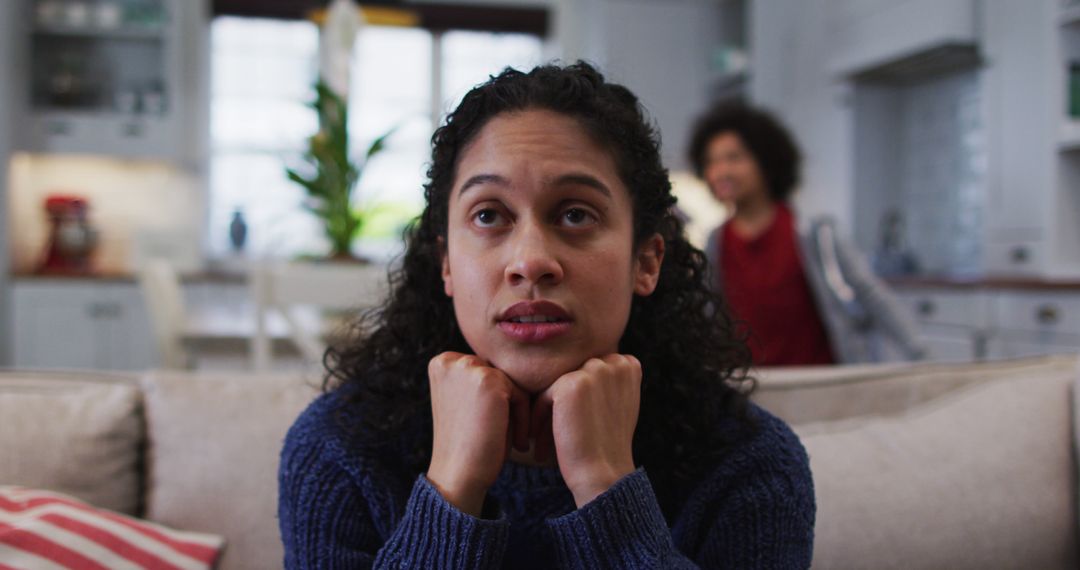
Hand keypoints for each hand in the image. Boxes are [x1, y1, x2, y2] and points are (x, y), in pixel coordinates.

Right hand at [426, 352, 530, 516]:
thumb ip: (479, 382)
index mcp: (441, 363)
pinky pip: (521, 394)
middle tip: (508, 435)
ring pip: (511, 383)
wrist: (457, 476)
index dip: (494, 400)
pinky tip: (517, 443)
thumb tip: (518, 365)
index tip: (493, 426)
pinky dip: (523, 419)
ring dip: (517, 412)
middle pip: (498, 373)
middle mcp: (450, 361)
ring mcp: (468, 367)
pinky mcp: (488, 380)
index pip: (484, 370)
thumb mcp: (465, 404)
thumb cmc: (466, 445)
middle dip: (506, 403)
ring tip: (514, 439)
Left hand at [531, 354, 641, 506]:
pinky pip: (544, 398)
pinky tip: (539, 445)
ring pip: (557, 387)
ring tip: (543, 441)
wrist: (605, 473)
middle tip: (556, 434)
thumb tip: (584, 367)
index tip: (576, 423)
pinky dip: (539, 420)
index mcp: (629, 364)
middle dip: (561, 405)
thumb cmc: (609, 445)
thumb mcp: (618, 403)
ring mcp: (594, 370)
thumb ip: (607, 380)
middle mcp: (615, 362)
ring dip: (548, 414)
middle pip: (573, 376)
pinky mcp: (571, 383)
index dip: (579, 398)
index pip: (590, 370)